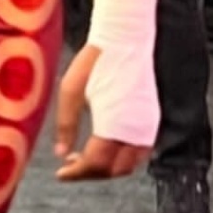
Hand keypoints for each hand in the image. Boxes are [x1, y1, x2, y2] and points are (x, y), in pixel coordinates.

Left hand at [53, 44, 150, 182]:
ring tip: (85, 158)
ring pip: (129, 164)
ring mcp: (147, 124)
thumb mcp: (71, 92)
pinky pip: (139, 151)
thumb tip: (61, 154)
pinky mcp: (151, 118)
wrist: (125, 39)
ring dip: (108, 167)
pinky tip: (104, 147)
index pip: (96, 164)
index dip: (76, 173)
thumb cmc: (95, 60)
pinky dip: (122, 157)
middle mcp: (135, 129)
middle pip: (114, 170)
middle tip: (71, 167)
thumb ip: (66, 126)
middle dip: (91, 173)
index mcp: (114, 124)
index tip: (61, 174)